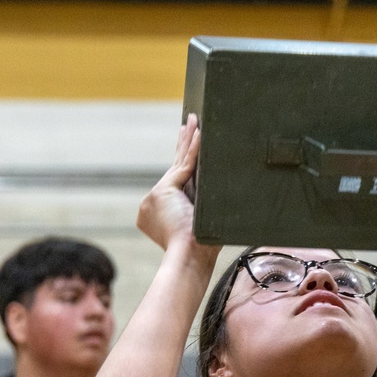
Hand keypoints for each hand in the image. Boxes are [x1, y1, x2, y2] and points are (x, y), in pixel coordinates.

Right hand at [137, 113, 201, 250]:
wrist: (189, 257)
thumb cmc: (201, 249)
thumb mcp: (203, 223)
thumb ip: (203, 207)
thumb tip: (223, 196)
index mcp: (163, 210)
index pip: (177, 179)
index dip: (186, 160)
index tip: (192, 141)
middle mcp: (154, 202)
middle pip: (176, 166)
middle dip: (184, 143)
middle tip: (189, 122)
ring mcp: (156, 196)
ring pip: (178, 162)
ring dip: (188, 139)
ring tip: (194, 120)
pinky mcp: (163, 191)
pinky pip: (184, 165)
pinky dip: (194, 148)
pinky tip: (199, 133)